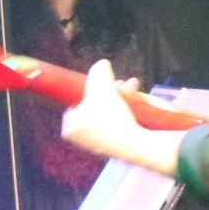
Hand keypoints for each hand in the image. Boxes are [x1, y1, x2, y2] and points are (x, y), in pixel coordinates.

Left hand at [62, 60, 186, 178]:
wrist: (137, 145)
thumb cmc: (112, 118)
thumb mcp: (101, 87)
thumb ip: (98, 73)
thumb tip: (101, 64)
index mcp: (71, 129)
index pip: (75, 104)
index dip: (87, 91)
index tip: (100, 84)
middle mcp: (84, 138)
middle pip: (95, 105)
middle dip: (109, 90)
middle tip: (118, 83)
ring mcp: (102, 143)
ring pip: (109, 110)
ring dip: (122, 94)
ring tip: (132, 86)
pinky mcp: (119, 144)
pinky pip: (120, 120)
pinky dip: (128, 107)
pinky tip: (138, 97)